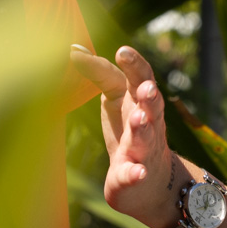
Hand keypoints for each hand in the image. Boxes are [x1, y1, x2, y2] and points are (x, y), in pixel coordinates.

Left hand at [71, 44, 176, 227]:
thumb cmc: (128, 128)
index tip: (122, 51)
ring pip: (146, 138)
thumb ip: (99, 74)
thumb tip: (73, 47)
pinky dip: (137, 173)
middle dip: (150, 96)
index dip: (133, 64)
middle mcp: (149, 122)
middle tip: (145, 88)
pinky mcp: (135, 176)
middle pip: (153, 106)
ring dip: (143, 129)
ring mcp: (144, 150)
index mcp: (140, 100)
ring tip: (138, 120)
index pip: (140, 77)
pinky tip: (137, 172)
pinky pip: (137, 174)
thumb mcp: (115, 97)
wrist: (150, 180)